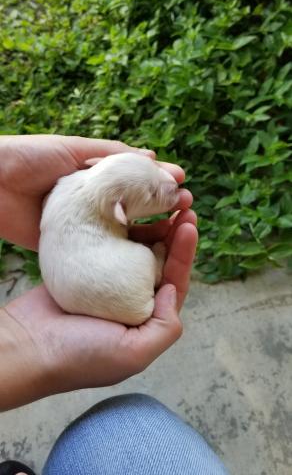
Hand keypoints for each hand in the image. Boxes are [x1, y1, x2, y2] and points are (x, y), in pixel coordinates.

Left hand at [0, 134, 190, 249]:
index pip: (136, 182)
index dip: (160, 184)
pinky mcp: (70, 246)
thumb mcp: (75, 148)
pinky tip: (147, 251)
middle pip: (136, 207)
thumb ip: (113, 153)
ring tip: (176, 228)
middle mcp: (94, 203)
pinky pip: (102, 250)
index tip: (183, 185)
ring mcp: (84, 225)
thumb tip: (153, 158)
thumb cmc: (31, 157)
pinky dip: (125, 251)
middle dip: (163, 207)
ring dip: (152, 230)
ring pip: (124, 230)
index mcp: (95, 178)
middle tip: (187, 207)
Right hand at [1, 209, 196, 409]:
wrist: (28, 345)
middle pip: (160, 262)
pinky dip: (125, 229)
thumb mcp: (133, 353)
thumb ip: (164, 328)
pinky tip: (131, 212)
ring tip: (165, 205)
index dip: (184, 255)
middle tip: (184, 206)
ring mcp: (109, 284)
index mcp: (145, 320)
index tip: (189, 226)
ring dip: (154, 228)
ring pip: (138, 250)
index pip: (174, 282)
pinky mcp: (88, 269)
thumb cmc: (79, 355)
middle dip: (175, 236)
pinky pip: (112, 245)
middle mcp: (131, 301)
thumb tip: (172, 289)